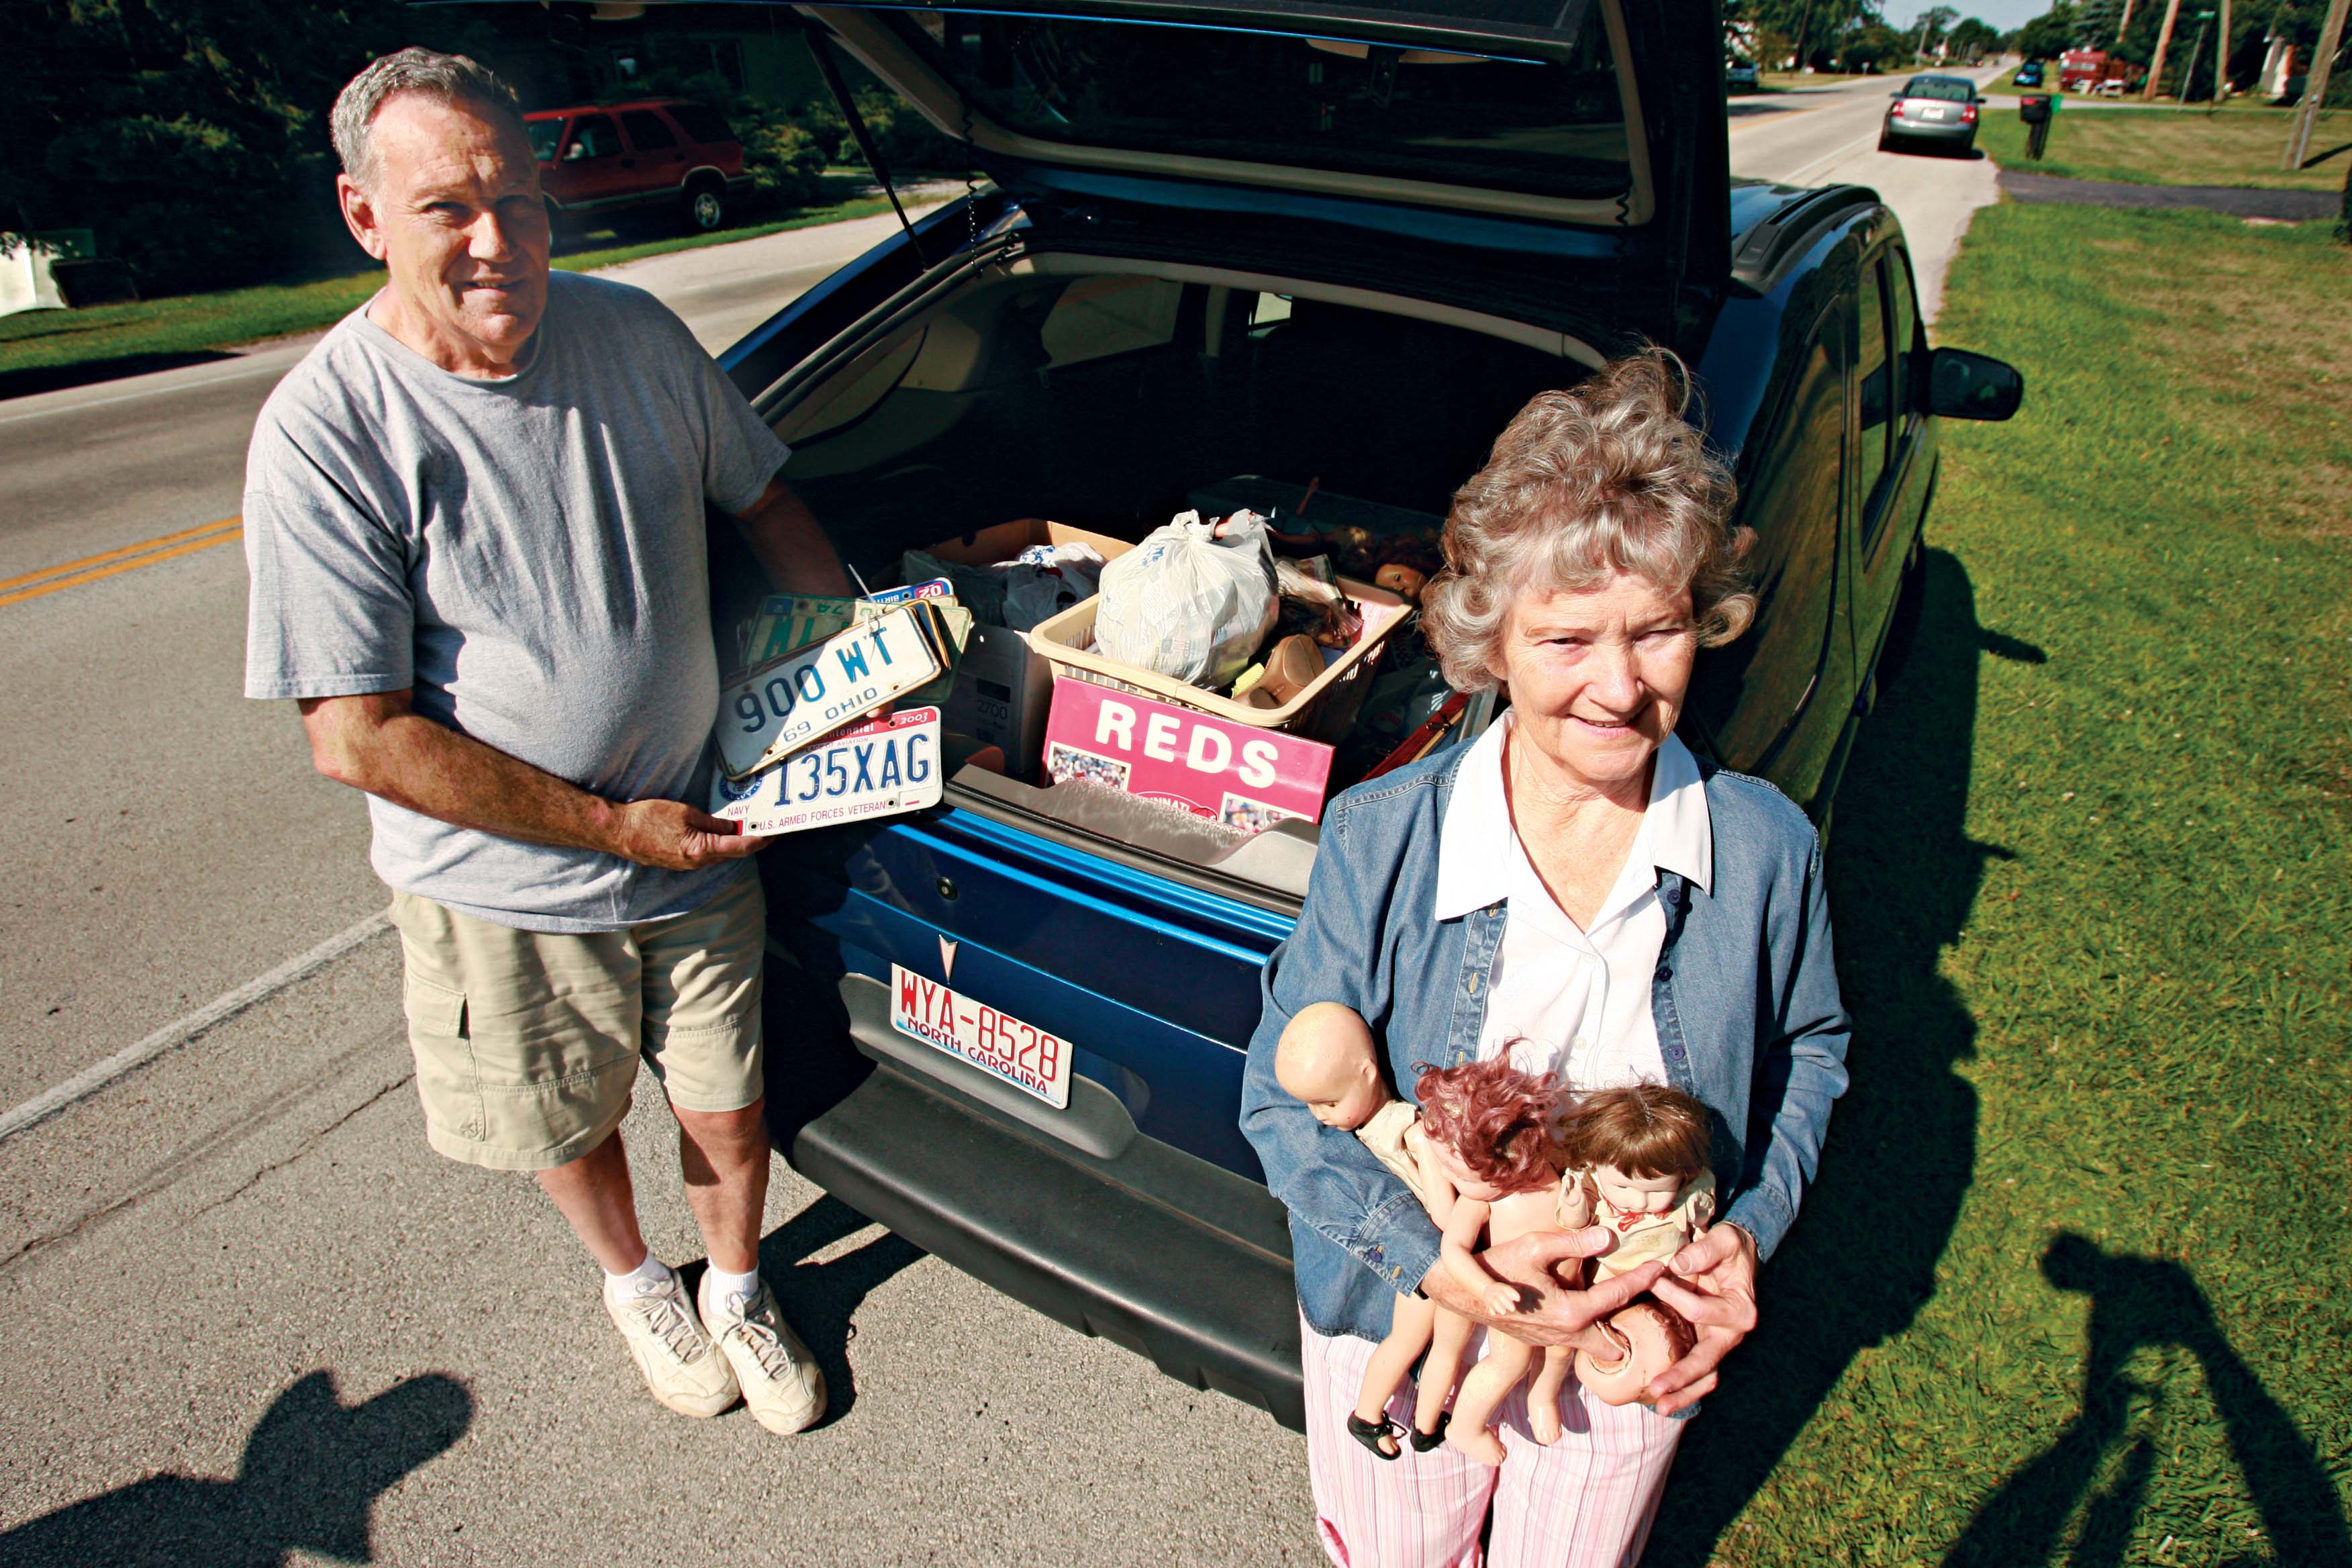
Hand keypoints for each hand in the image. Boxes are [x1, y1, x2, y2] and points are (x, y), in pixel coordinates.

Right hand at [607, 799, 768, 870]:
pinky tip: (718, 836)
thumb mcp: (685, 813)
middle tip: (763, 831)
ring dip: (731, 846)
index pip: (739, 848)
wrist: (618, 831)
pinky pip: (703, 857)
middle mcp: (695, 863)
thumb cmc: (648, 818)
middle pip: (731, 855)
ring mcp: (685, 866)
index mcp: (700, 850)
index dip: (759, 842)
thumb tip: (731, 828)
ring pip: (717, 857)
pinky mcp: (676, 863)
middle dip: (748, 844)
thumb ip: (711, 823)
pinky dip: (715, 848)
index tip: (772, 835)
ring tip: (743, 831)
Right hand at [1419, 1227, 1664, 1352]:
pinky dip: (1595, 1335)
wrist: (1462, 1292)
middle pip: (1614, 1337)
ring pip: (1596, 1345)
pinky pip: (1579, 1343)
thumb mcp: (1535, 1246)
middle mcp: (1566, 1334)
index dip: (1642, 1279)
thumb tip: (1609, 1237)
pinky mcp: (1543, 1342)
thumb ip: (1573, 1243)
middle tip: (1657, 1309)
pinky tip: (1601, 1324)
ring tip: (1635, 1319)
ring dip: (1615, 1334)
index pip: (1617, 1295)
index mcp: (1570, 1312)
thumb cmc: (1498, 1265)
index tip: (1663, 1266)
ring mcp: (1553, 1342)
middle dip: (1635, 1325)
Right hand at [1481, 1281, 1527, 1315]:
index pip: (1507, 1289)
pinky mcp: (1487, 1303)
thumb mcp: (1507, 1288)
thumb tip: (1519, 1298)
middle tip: (1513, 1309)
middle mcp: (1496, 1291)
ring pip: (1494, 1302)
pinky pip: (1488, 1306)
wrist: (1486, 1288)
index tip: (1518, 1299)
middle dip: (1507, 1303)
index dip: (1513, 1293)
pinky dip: (1491, 1310)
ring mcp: (1491, 1297)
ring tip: (1504, 1312)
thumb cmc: (1502, 1290)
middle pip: (1501, 1296)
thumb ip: (1514, 1292)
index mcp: (1502, 1287)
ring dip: (1499, 1307)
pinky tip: (1494, 1313)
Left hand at [1644, 1221, 1759, 1414]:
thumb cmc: (1730, 1248)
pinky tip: (1662, 1400)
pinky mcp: (1707, 1346)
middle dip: (1681, 1376)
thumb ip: (1705, 1250)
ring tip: (1659, 1406)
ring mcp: (1719, 1343)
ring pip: (1704, 1377)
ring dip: (1682, 1392)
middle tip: (1656, 1390)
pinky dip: (1682, 1388)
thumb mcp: (1724, 1239)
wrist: (1736, 1256)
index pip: (1700, 1311)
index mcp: (1740, 1310)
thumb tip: (1678, 1264)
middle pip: (1706, 1361)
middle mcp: (1732, 1333)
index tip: (1654, 1276)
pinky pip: (1698, 1374)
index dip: (1674, 1295)